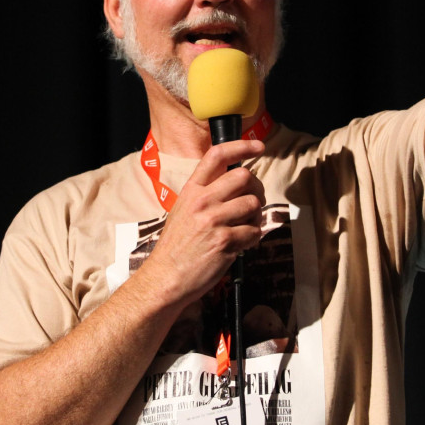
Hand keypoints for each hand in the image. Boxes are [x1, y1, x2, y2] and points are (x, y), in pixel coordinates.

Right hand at [139, 138, 265, 307]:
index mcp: (191, 190)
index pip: (217, 156)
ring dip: (256, 216)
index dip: (242, 146)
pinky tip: (241, 244)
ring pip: (253, 204)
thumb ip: (205, 194)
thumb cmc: (176, 247)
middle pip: (244, 176)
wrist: (165, 278)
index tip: (259, 147)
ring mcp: (213, 221)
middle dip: (256, 189)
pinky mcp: (224, 242)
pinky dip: (253, 238)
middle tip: (254, 202)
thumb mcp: (183, 211)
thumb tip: (236, 184)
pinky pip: (254, 231)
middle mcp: (202, 201)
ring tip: (246, 227)